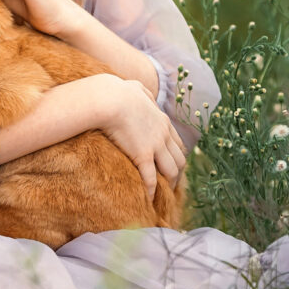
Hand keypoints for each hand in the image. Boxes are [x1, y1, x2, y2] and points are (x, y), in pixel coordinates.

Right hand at [99, 75, 187, 203]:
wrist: (109, 98)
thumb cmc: (117, 91)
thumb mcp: (135, 88)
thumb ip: (142, 93)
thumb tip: (141, 92)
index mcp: (162, 120)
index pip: (177, 143)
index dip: (175, 157)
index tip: (171, 166)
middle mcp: (164, 134)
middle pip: (179, 159)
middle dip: (176, 174)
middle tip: (168, 185)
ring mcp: (156, 145)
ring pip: (171, 171)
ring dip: (167, 184)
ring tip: (161, 196)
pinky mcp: (143, 155)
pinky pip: (151, 178)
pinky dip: (151, 191)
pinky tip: (147, 199)